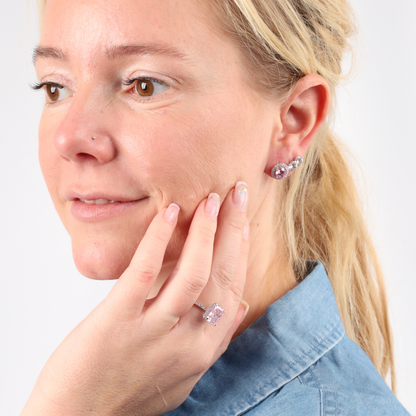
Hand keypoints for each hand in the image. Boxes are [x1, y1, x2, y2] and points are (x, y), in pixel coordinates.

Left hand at [21, 182, 249, 415]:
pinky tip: (168, 212)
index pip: (234, 288)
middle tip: (237, 193)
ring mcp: (153, 332)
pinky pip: (145, 273)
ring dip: (207, 231)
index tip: (244, 219)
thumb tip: (236, 305)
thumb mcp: (184, 375)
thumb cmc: (130, 396)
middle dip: (234, 230)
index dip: (242, 249)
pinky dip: (159, 239)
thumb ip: (213, 341)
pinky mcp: (117, 322)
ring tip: (212, 199)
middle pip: (222, 276)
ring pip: (194, 274)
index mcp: (204, 350)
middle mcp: (188, 342)